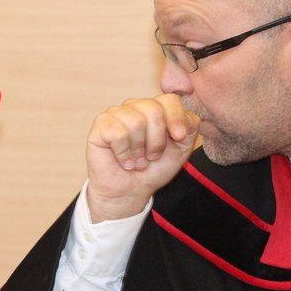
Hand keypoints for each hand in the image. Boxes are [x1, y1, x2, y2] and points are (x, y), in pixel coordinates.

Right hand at [85, 94, 198, 222]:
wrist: (131, 191)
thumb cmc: (154, 168)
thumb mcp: (181, 148)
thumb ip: (189, 126)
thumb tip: (184, 115)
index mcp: (156, 108)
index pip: (169, 100)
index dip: (176, 118)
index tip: (178, 138)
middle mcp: (136, 106)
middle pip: (153, 110)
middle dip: (157, 141)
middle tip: (151, 156)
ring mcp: (116, 113)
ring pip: (136, 122)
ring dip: (139, 150)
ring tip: (136, 160)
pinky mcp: (101, 124)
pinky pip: (117, 133)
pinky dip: (124, 154)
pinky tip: (123, 161)